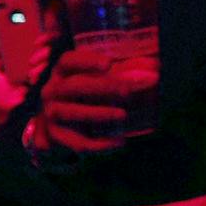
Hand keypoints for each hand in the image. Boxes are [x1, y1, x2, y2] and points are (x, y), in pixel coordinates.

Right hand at [38, 42, 152, 153]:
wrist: (57, 125)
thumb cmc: (83, 94)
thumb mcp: (93, 80)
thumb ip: (117, 74)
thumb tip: (154, 70)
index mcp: (62, 72)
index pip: (68, 61)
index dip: (87, 61)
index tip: (109, 64)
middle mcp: (52, 90)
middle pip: (73, 86)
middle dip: (101, 87)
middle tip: (126, 91)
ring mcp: (51, 113)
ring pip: (72, 113)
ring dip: (99, 113)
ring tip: (123, 115)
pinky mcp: (55, 136)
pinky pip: (76, 141)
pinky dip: (98, 144)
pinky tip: (119, 142)